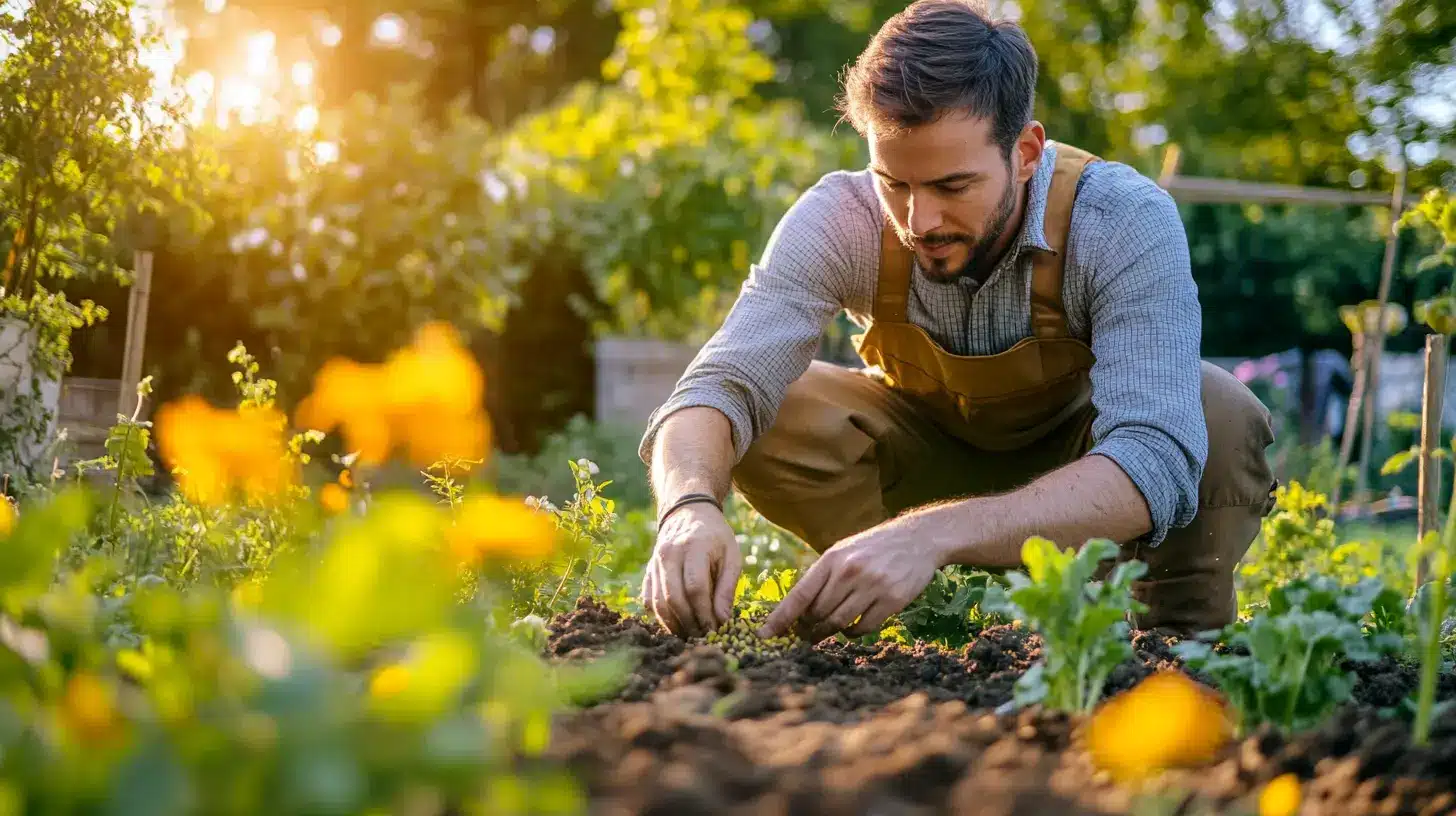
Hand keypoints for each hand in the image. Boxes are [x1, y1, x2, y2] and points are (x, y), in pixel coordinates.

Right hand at [640, 502, 740, 637]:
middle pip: (674, 598)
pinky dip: (661, 617)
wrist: (687, 513)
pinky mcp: (648, 571)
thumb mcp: (732, 556)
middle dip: (689, 623)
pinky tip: (677, 624)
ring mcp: (655, 562)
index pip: (695, 588)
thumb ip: (727, 587)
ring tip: (691, 635)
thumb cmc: (716, 537)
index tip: (716, 629)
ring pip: (659, 602)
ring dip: (674, 624)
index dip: (705, 613)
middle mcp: (669, 554)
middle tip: (703, 636)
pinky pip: (649, 600)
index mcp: (694, 546)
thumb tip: (723, 620)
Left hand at [757, 518, 942, 641]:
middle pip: (817, 613)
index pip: (800, 594)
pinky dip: (852, 633)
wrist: (917, 538)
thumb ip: (823, 578)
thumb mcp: (844, 552)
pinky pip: (863, 628)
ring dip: (827, 633)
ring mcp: (872, 586)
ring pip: (838, 623)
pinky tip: (852, 627)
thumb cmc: (873, 548)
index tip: (764, 634)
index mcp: (832, 558)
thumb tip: (798, 610)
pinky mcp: (892, 600)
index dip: (780, 617)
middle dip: (807, 627)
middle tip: (805, 633)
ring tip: (825, 632)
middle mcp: (850, 572)